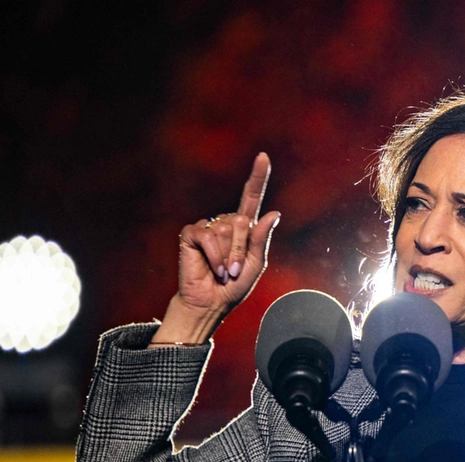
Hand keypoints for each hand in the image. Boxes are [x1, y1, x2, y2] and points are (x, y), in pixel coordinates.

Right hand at [153, 153, 281, 344]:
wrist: (211, 302)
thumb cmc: (234, 286)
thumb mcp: (256, 265)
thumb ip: (262, 239)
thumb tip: (274, 213)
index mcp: (244, 228)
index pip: (251, 197)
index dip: (257, 177)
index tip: (263, 156)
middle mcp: (226, 222)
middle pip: (242, 221)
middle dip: (242, 250)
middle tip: (236, 270)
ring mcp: (208, 226)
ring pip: (226, 230)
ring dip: (228, 257)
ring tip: (224, 271)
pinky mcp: (191, 234)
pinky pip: (208, 236)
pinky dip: (214, 256)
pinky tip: (213, 268)